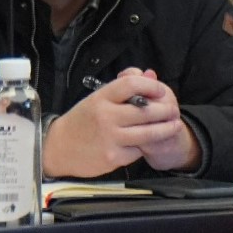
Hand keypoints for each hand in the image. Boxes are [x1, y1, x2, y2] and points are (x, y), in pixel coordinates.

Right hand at [43, 68, 199, 176]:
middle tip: (174, 110)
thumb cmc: (83, 120)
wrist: (57, 148)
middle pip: (146, 110)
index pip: (132, 84)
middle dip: (166, 110)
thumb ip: (124, 85)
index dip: (152, 86)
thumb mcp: (97, 98)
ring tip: (175, 125)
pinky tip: (147, 142)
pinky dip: (144, 146)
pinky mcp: (113, 157)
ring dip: (166, 129)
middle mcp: (106, 116)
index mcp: (101, 98)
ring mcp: (110, 138)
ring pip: (149, 133)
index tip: (162, 90)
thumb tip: (151, 74)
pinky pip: (138, 150)